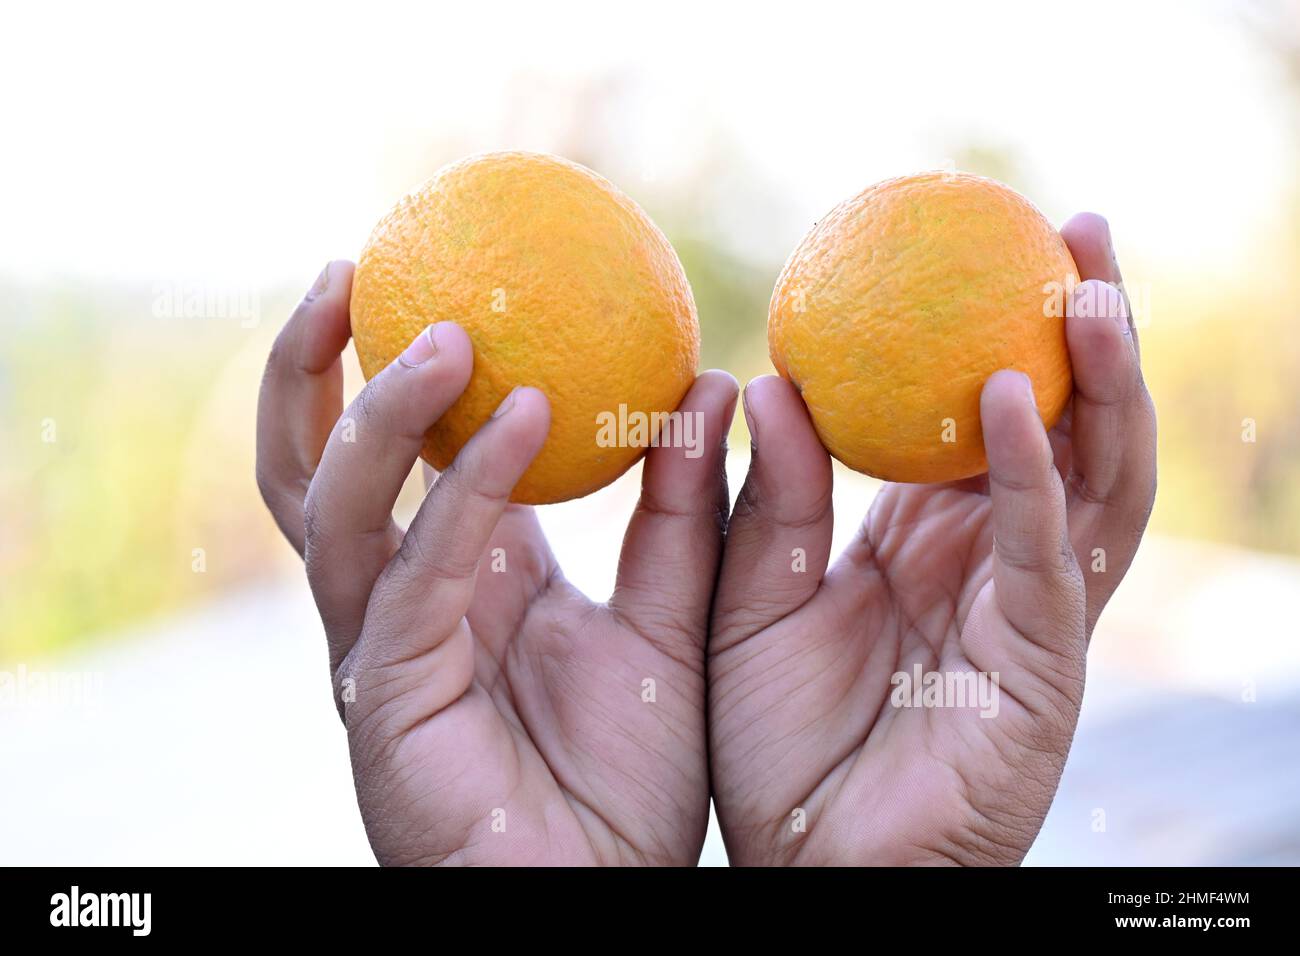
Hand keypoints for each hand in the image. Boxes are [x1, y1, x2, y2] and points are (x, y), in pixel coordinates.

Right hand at [256, 261, 736, 864]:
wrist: (609, 896)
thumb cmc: (633, 774)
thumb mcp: (670, 617)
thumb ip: (680, 511)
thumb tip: (705, 382)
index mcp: (458, 573)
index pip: (399, 453)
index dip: (391, 364)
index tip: (435, 272)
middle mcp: (399, 599)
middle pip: (311, 465)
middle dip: (309, 365)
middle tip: (346, 267)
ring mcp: (382, 649)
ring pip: (333, 508)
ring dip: (375, 411)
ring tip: (439, 331)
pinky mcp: (388, 700)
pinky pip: (417, 574)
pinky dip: (460, 492)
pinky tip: (520, 420)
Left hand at [708, 214, 1156, 864]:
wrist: (800, 866)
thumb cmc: (772, 740)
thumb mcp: (754, 598)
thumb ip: (773, 500)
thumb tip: (765, 380)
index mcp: (934, 538)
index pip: (988, 418)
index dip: (1001, 331)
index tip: (987, 237)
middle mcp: (997, 563)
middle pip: (1068, 429)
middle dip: (1087, 332)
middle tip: (1077, 230)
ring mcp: (1030, 615)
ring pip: (1094, 482)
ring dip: (1100, 384)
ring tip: (1090, 287)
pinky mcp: (1041, 673)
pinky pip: (1042, 561)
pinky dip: (1032, 480)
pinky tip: (1015, 400)